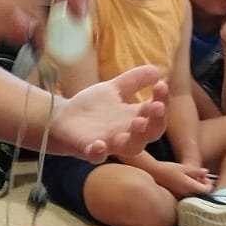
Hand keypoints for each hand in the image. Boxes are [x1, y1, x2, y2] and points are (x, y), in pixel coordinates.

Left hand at [48, 67, 166, 160]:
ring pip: (130, 147)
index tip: (161, 85)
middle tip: (157, 106)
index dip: (162, 100)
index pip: (156, 112)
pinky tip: (99, 145)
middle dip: (156, 121)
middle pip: (151, 133)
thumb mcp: (114, 88)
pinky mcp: (88, 150)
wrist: (62, 118)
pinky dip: (98, 152)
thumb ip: (134, 80)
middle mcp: (126, 133)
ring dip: (137, 137)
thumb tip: (158, 70)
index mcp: (134, 117)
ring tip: (138, 122)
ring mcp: (109, 143)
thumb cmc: (93, 106)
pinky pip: (96, 156)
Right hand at [152, 161, 214, 198]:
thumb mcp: (184, 168)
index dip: (208, 183)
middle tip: (199, 178)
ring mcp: (180, 197)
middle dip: (202, 186)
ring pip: (194, 196)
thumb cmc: (169, 169)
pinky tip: (183, 184)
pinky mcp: (176, 198)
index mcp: (190, 186)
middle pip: (201, 195)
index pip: (207, 190)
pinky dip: (189, 191)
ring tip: (190, 180)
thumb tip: (206, 172)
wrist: (154, 173)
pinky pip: (187, 197)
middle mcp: (186, 194)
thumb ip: (196, 171)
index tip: (204, 177)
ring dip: (195, 189)